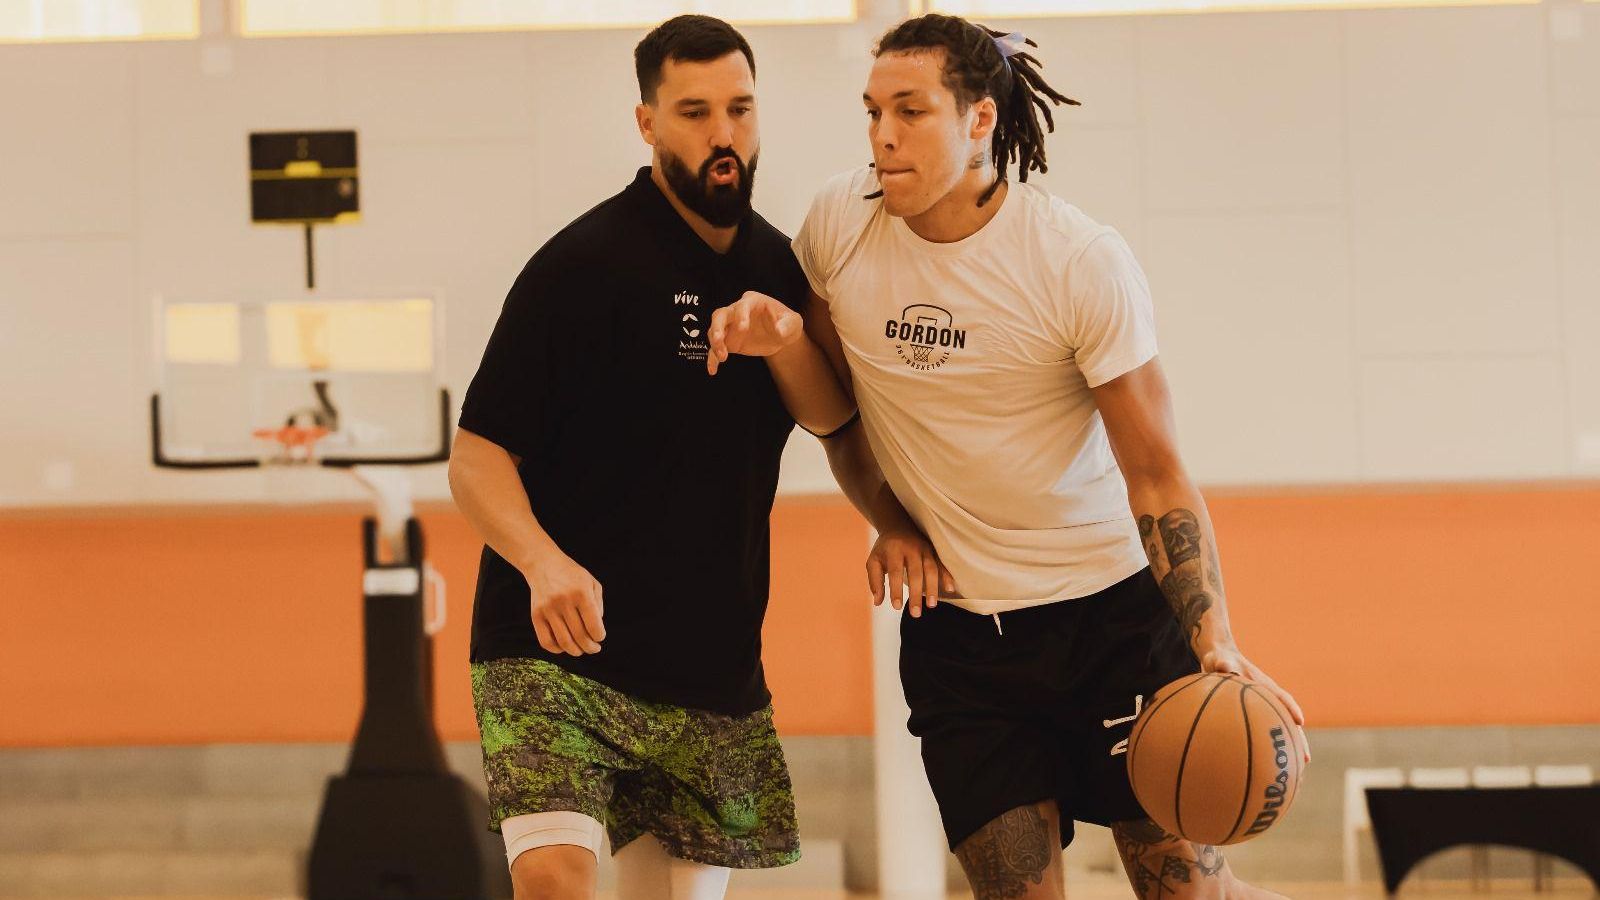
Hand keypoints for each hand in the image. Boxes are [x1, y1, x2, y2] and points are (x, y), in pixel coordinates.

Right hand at [522, 550, 604, 655]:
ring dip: (575, 651)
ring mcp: (548, 609)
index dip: (599, 636)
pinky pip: (545, 641)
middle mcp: (564, 602)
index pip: (594, 625)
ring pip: (564, 642)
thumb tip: (597, 628)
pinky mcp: (536, 615)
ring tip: (580, 650)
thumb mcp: (591, 582)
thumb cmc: (571, 575)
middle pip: (580, 636)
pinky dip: (556, 650)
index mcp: (581, 593)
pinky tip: (563, 647)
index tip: (600, 637)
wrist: (543, 564)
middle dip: (590, 647)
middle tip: (594, 649)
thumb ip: (598, 604)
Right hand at [706, 291, 802, 375]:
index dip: (741, 316)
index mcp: (753, 302)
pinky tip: (713, 369)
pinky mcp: (729, 341)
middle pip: (720, 314)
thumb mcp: (793, 322)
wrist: (781, 335)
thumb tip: (779, 331)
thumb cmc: (786, 323)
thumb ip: (787, 325)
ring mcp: (731, 326)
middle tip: (719, 340)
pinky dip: (712, 358)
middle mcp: (737, 311)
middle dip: (717, 327)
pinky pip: (716, 348)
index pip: (742, 305)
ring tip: (723, 357)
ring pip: (714, 330)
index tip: (743, 329)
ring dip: (715, 343)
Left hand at [867, 526, 956, 618]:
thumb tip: (878, 602)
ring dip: (932, 587)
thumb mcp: (874, 561)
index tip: (897, 607)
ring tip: (932, 605)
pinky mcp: (934, 550)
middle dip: (916, 594)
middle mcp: (911, 548)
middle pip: (915, 573)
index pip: (895, 572)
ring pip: (931, 568)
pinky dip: (946, 576)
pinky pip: (942, 563)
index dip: (896, 590)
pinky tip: (949, 589)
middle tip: (916, 614)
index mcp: (893, 550)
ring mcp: (924, 548)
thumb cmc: (885, 549)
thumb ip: (875, 581)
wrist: (898, 525)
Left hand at [1200, 641, 1309, 763]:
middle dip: (1298, 741)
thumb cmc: (1220, 659)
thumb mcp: (1220, 659)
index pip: (1282, 698)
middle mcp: (1268, 699)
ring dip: (1287, 750)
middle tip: (1305, 760)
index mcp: (1264, 685)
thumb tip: (1227, 669)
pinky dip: (1263, 750)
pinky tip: (1260, 767)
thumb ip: (1224, 664)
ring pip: (1278, 732)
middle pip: (1288, 722)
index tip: (1299, 721)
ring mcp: (1262, 710)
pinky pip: (1260, 735)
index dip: (1291, 709)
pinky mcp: (1251, 717)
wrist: (1217, 660)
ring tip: (1295, 772)